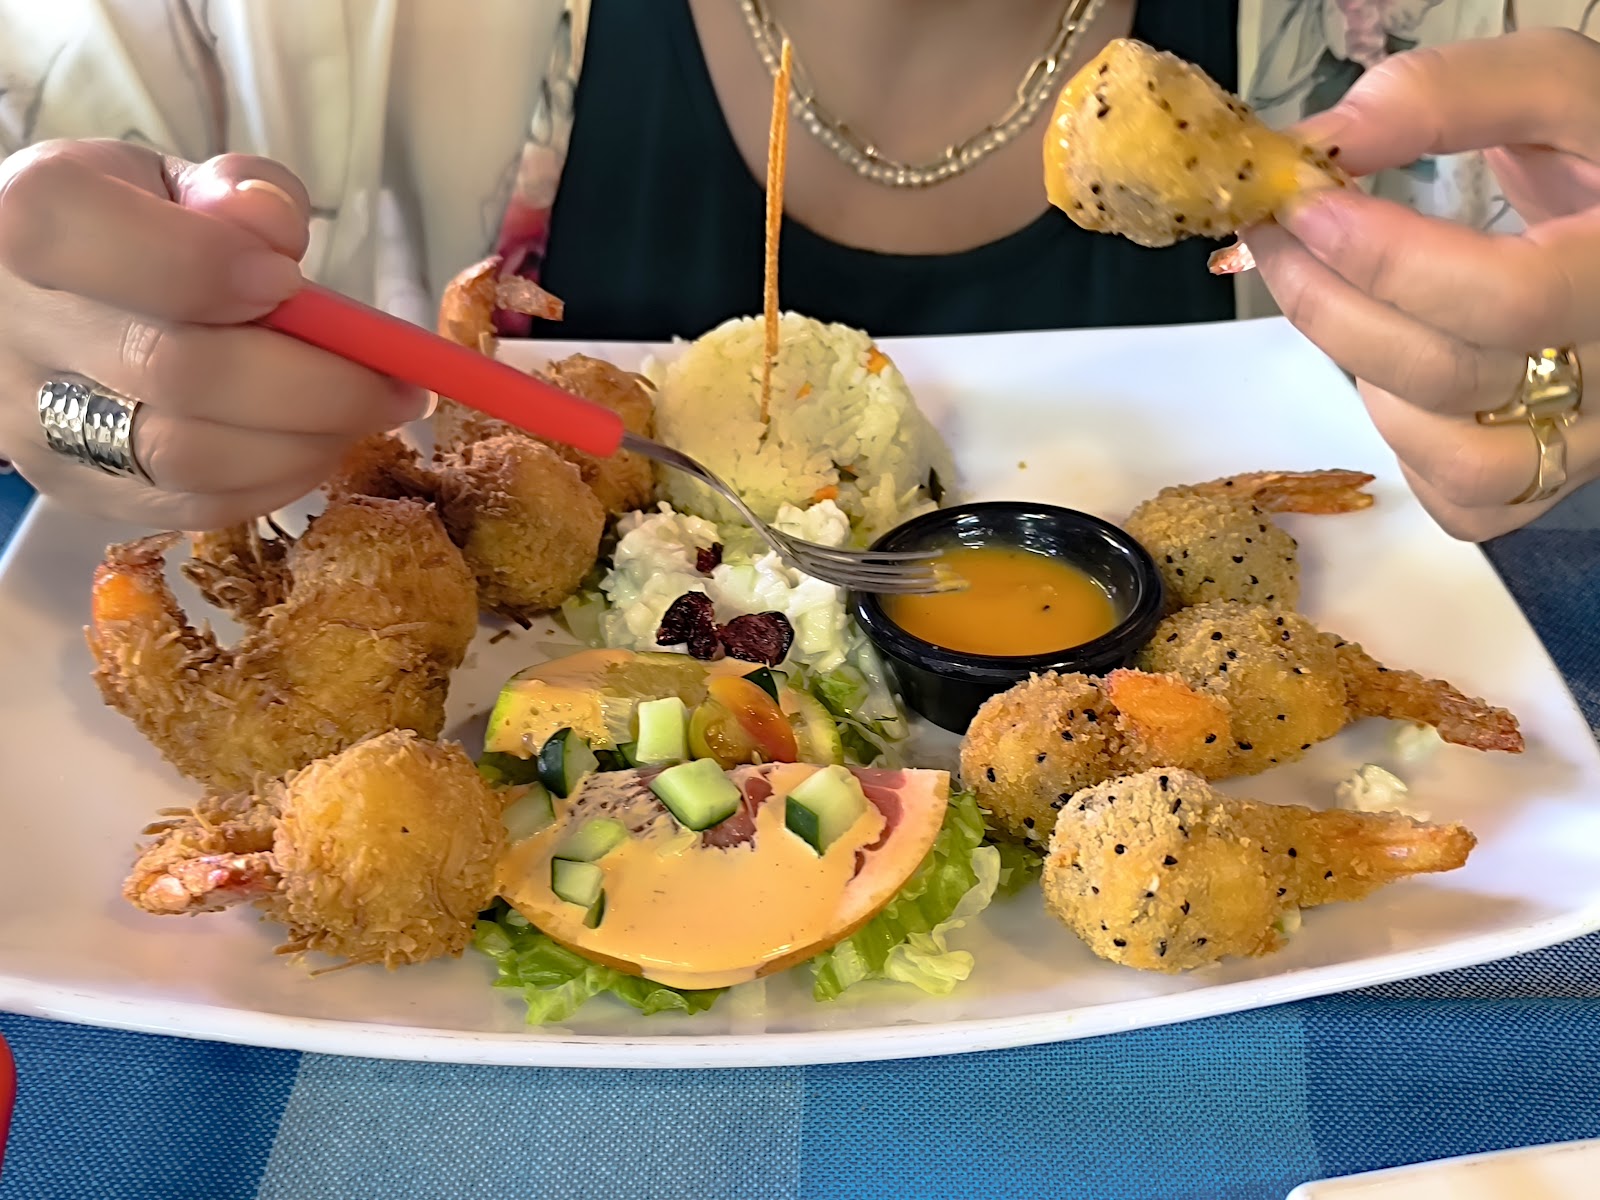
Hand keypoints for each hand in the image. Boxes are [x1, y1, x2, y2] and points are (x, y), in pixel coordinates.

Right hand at [0, 139, 424, 528]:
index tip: (289, 280)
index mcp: (32, 219)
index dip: (213, 269)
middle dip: (317, 382)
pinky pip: (195, 505)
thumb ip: (237, 191)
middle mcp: (20, 327)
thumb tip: (273, 231)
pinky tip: (315, 443)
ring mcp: (38, 422)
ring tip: (365, 413)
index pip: (111, 247)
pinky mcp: (77, 491)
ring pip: (191, 457)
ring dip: (308, 441)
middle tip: (396, 380)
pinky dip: (278, 480)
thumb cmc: (130, 231)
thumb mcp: (177, 181)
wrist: (42, 301)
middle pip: (177, 371)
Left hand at [1246, 28, 1599, 540]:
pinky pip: (1464, 503)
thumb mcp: (1553, 91)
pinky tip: (1399, 380)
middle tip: (1274, 243)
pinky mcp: (1555, 477)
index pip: (1502, 299)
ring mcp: (1592, 437)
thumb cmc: (1597, 155)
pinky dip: (1409, 451)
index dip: (1383, 260)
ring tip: (1362, 311)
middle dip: (1332, 308)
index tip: (1303, 207)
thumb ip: (1445, 99)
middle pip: (1451, 378)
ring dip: (1374, 387)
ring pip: (1456, 461)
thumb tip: (1322, 145)